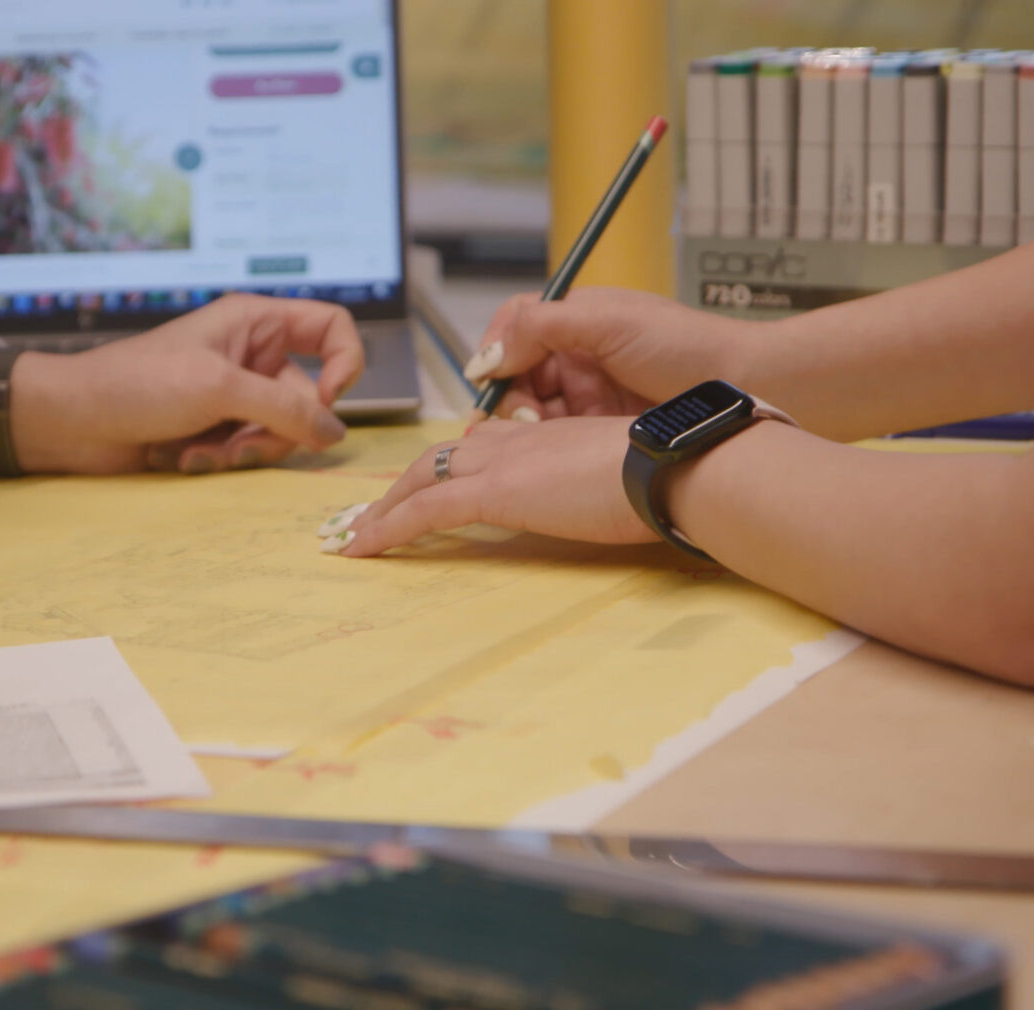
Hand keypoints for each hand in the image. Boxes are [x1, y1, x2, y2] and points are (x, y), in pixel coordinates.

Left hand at [10, 294, 364, 473]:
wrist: (74, 422)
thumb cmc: (135, 384)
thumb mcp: (218, 388)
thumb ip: (284, 408)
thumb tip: (334, 431)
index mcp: (255, 322)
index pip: (332, 329)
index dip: (344, 365)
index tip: (327, 402)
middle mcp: (252, 356)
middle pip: (309, 398)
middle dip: (275, 429)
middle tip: (239, 440)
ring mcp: (236, 396)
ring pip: (280, 434)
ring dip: (242, 451)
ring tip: (198, 450)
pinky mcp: (219, 430)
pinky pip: (249, 452)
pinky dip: (221, 460)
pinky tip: (183, 455)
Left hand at [323, 417, 659, 555]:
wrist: (676, 465)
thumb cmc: (668, 474)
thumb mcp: (623, 481)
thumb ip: (595, 489)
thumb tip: (599, 506)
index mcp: (546, 437)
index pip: (481, 446)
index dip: (451, 467)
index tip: (432, 487)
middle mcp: (517, 441)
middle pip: (442, 457)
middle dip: (403, 486)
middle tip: (374, 513)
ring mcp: (503, 463)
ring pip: (424, 477)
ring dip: (386, 508)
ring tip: (357, 535)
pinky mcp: (496, 490)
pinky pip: (426, 511)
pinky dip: (388, 529)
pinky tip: (364, 550)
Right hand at [463, 287, 755, 420]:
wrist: (747, 386)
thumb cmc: (687, 346)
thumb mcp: (608, 322)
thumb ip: (542, 326)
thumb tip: (489, 353)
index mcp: (577, 319)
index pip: (515, 327)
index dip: (496, 352)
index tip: (490, 379)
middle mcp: (579, 353)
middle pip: (517, 373)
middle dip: (512, 394)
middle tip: (525, 417)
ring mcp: (591, 392)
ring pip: (534, 408)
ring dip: (528, 422)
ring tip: (541, 433)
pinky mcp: (601, 428)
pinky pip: (559, 435)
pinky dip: (549, 443)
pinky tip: (555, 450)